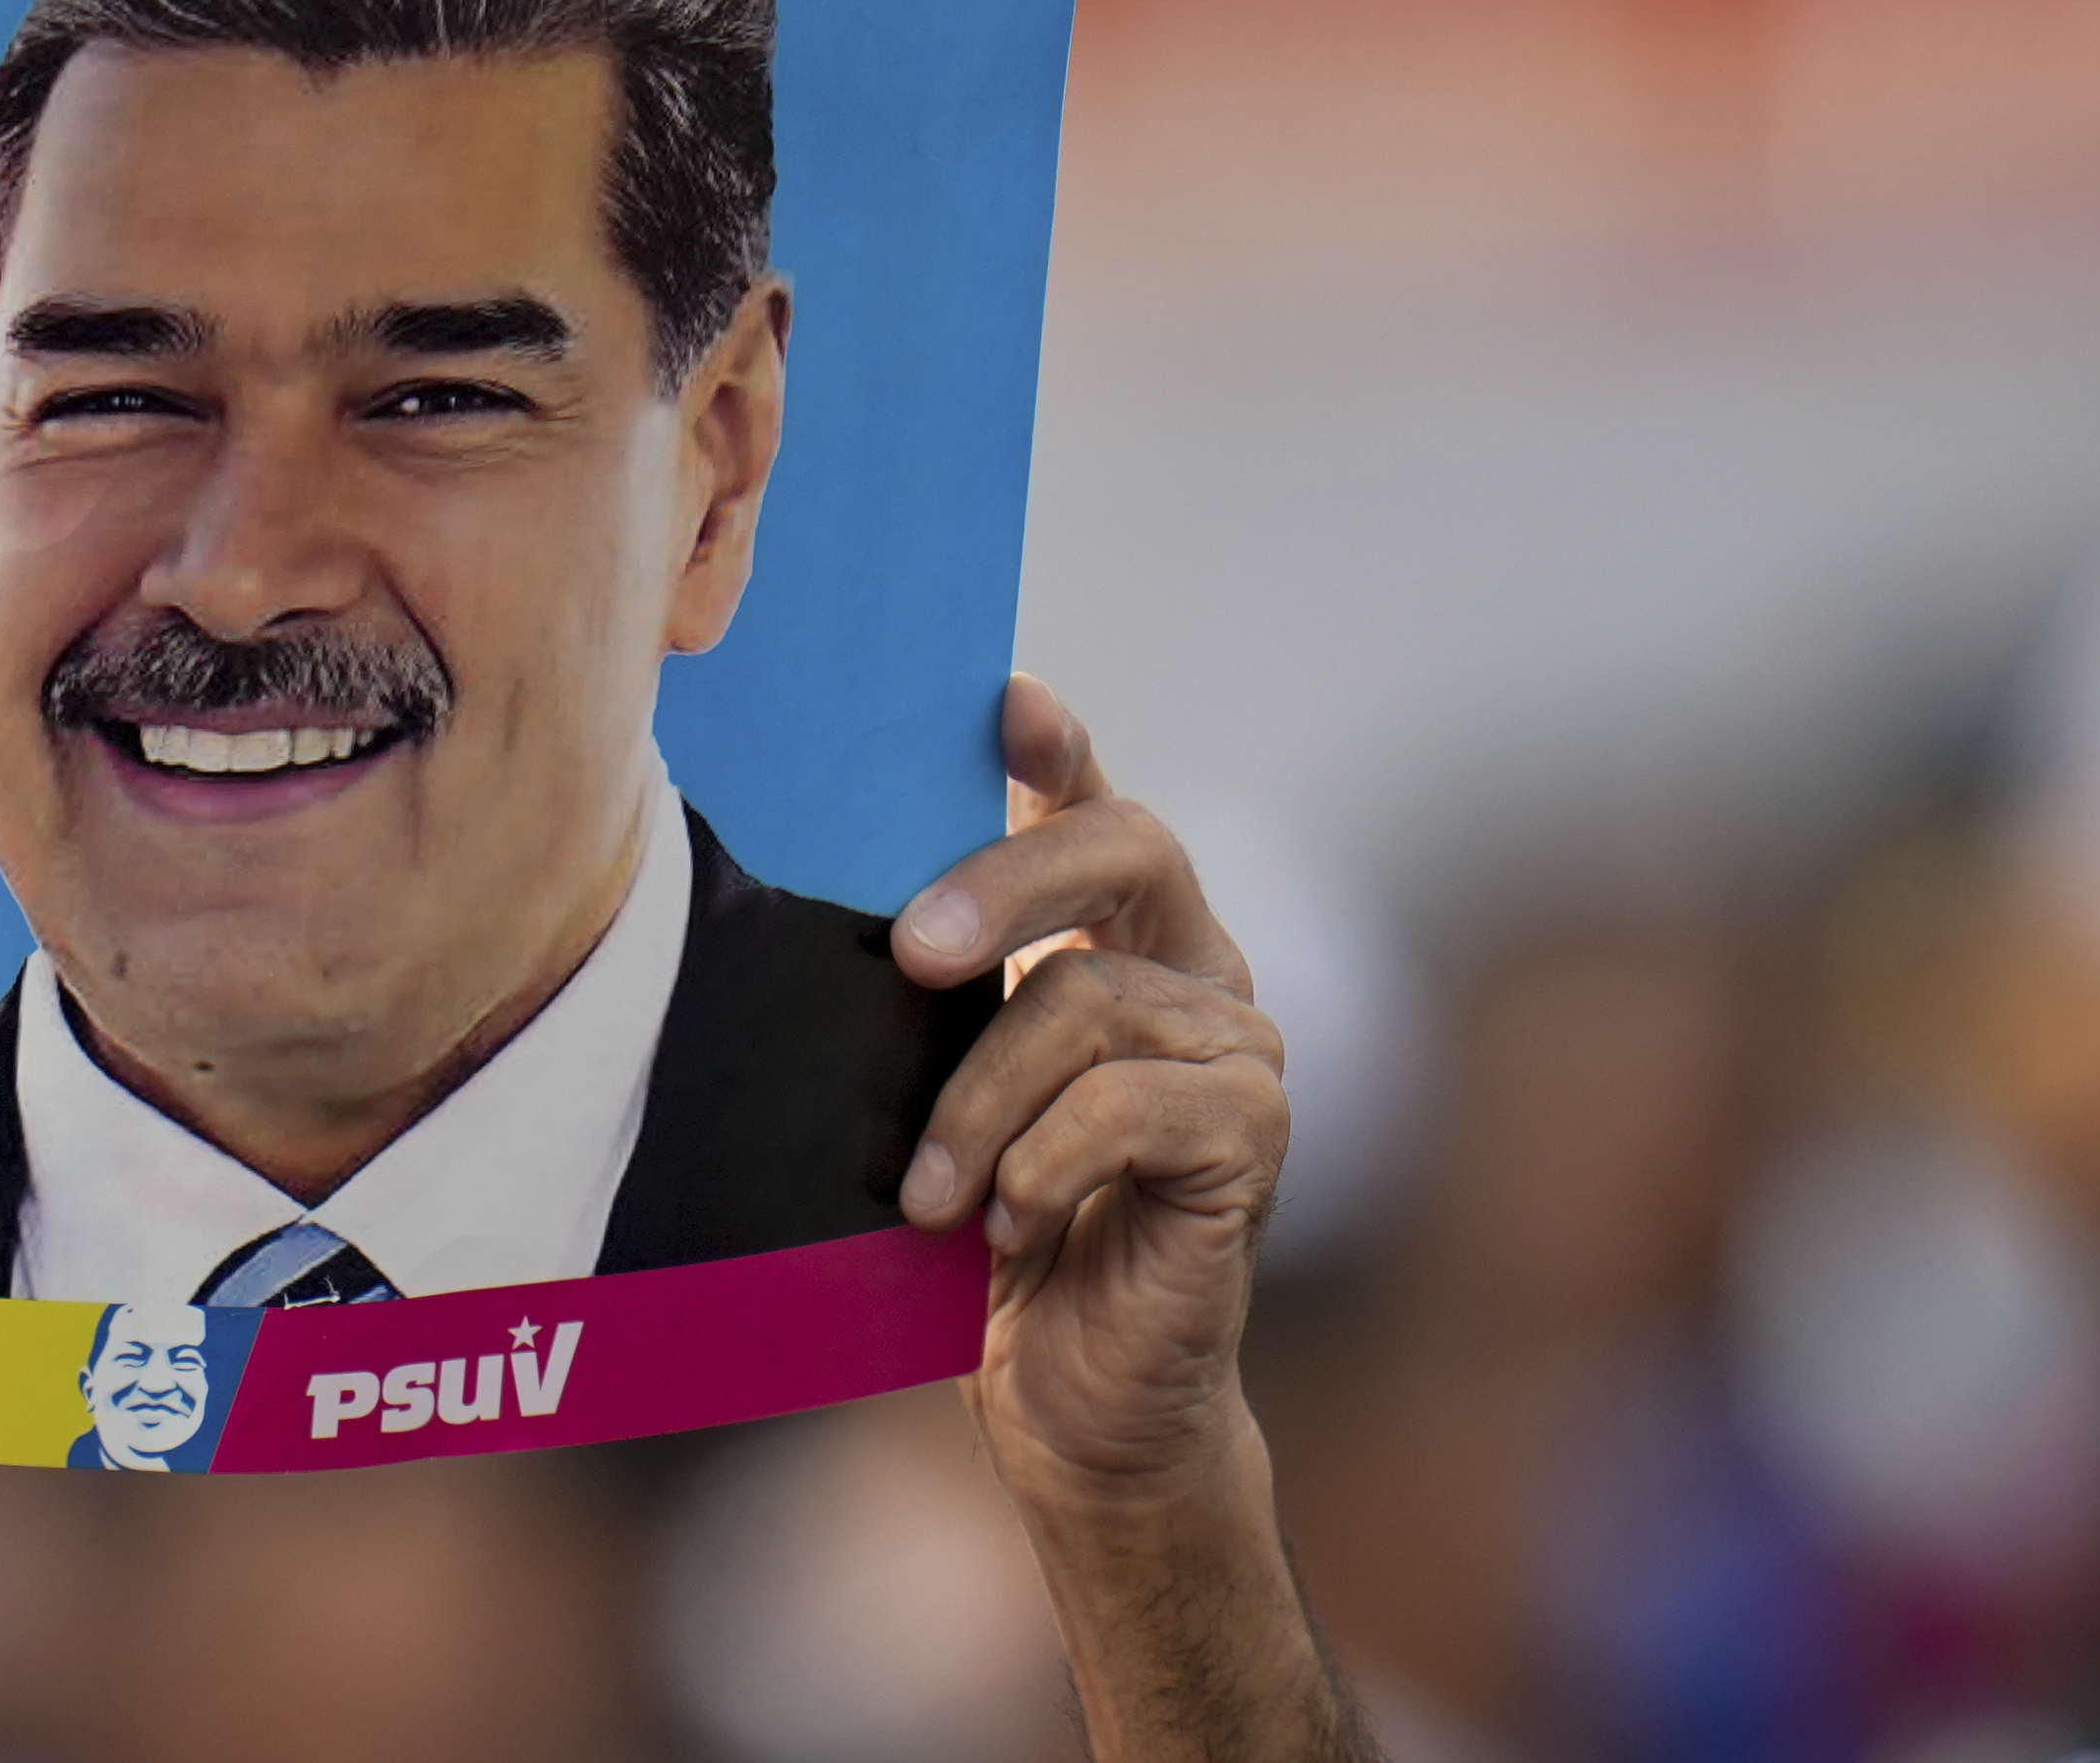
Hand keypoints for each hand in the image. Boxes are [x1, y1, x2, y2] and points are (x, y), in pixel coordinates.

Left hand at [893, 677, 1356, 1762]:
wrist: (1069, 1400)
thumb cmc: (987, 1236)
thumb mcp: (931, 1095)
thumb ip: (928, 999)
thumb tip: (846, 911)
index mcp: (1111, 939)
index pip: (1094, 807)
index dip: (1056, 747)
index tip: (1003, 700)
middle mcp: (1191, 967)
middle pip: (1127, 848)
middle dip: (1005, 878)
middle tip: (908, 947)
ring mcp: (1237, 1047)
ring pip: (1093, 998)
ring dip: (982, 1099)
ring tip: (930, 1194)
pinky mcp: (1253, 1137)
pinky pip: (1135, 1103)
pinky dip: (1048, 1159)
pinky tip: (1008, 1221)